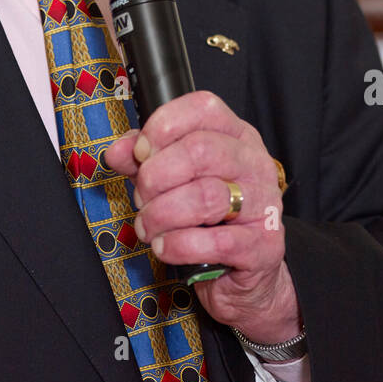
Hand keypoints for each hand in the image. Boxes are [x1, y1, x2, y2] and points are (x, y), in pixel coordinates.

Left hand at [103, 92, 300, 344]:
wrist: (243, 273)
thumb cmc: (208, 218)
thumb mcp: (173, 180)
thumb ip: (144, 161)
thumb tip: (117, 151)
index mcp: (235, 136)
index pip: (203, 108)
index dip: (163, 126)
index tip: (141, 153)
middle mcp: (255, 163)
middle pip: (200, 150)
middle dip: (156, 177)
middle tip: (143, 198)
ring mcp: (264, 203)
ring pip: (205, 196)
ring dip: (161, 215)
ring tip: (148, 227)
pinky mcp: (264, 244)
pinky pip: (216, 241)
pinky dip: (179, 246)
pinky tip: (166, 248)